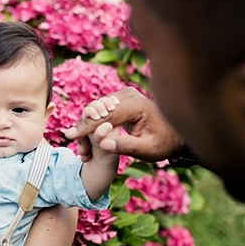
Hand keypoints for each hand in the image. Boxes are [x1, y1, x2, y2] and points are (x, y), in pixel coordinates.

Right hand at [64, 87, 184, 161]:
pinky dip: (94, 121)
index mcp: (137, 105)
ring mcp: (124, 95)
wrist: (174, 134)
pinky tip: (85, 134)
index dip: (86, 127)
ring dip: (87, 124)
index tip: (70, 136)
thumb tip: (103, 144)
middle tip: (71, 139)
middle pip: (98, 109)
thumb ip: (126, 147)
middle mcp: (129, 95)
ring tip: (78, 141)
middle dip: (84, 125)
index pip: (106, 115)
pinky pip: (102, 109)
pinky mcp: (121, 99)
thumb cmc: (163, 144)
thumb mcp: (147, 150)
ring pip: (97, 108)